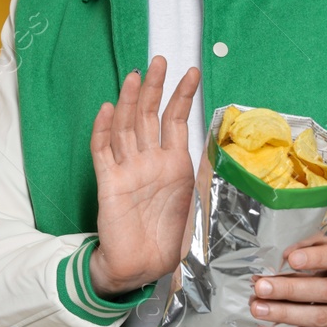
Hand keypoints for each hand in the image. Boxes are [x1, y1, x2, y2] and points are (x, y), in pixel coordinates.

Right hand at [87, 55, 201, 296]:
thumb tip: (223, 156)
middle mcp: (148, 161)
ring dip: (131, 101)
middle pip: (149, 116)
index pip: (176, 121)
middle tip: (160, 60)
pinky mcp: (109, 182)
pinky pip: (103, 152)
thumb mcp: (197, 205)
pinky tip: (108, 109)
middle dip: (156, 88)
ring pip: (126, 127)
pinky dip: (104, 130)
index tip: (192, 72)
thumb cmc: (168, 240)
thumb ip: (202, 178)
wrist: (142, 266)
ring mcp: (127, 169)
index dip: (183, 96)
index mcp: (173, 164)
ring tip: (136, 76)